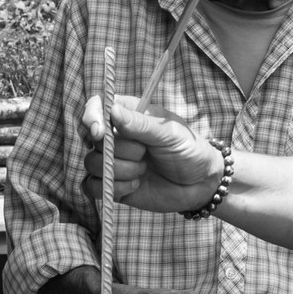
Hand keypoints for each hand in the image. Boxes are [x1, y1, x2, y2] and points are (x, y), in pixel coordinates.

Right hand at [80, 94, 222, 213]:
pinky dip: (115, 187)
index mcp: (129, 114)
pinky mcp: (111, 184)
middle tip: (144, 153)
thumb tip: (112, 111)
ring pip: (92, 163)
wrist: (200, 184)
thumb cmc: (189, 150)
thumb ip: (141, 124)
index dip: (92, 117)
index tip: (99, 131)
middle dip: (119, 149)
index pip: (97, 106)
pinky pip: (93, 186)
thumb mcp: (170, 134)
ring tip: (144, 169)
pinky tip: (136, 185)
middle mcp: (116, 136)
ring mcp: (112, 161)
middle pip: (94, 138)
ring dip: (120, 169)